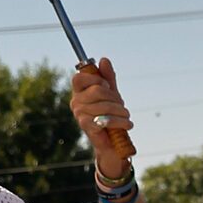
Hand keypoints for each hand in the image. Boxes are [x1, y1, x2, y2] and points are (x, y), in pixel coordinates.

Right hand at [69, 58, 138, 178]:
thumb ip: (108, 77)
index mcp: (79, 91)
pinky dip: (120, 121)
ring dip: (122, 111)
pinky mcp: (86, 126)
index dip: (97, 79)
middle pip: (98, 90)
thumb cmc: (110, 114)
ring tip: (127, 117)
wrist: (112, 142)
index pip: (80, 77)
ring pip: (105, 105)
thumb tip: (103, 59)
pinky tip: (127, 125)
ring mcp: (79, 114)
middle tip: (122, 106)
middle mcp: (76, 101)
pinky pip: (105, 119)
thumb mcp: (111, 93)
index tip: (107, 86)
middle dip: (115, 97)